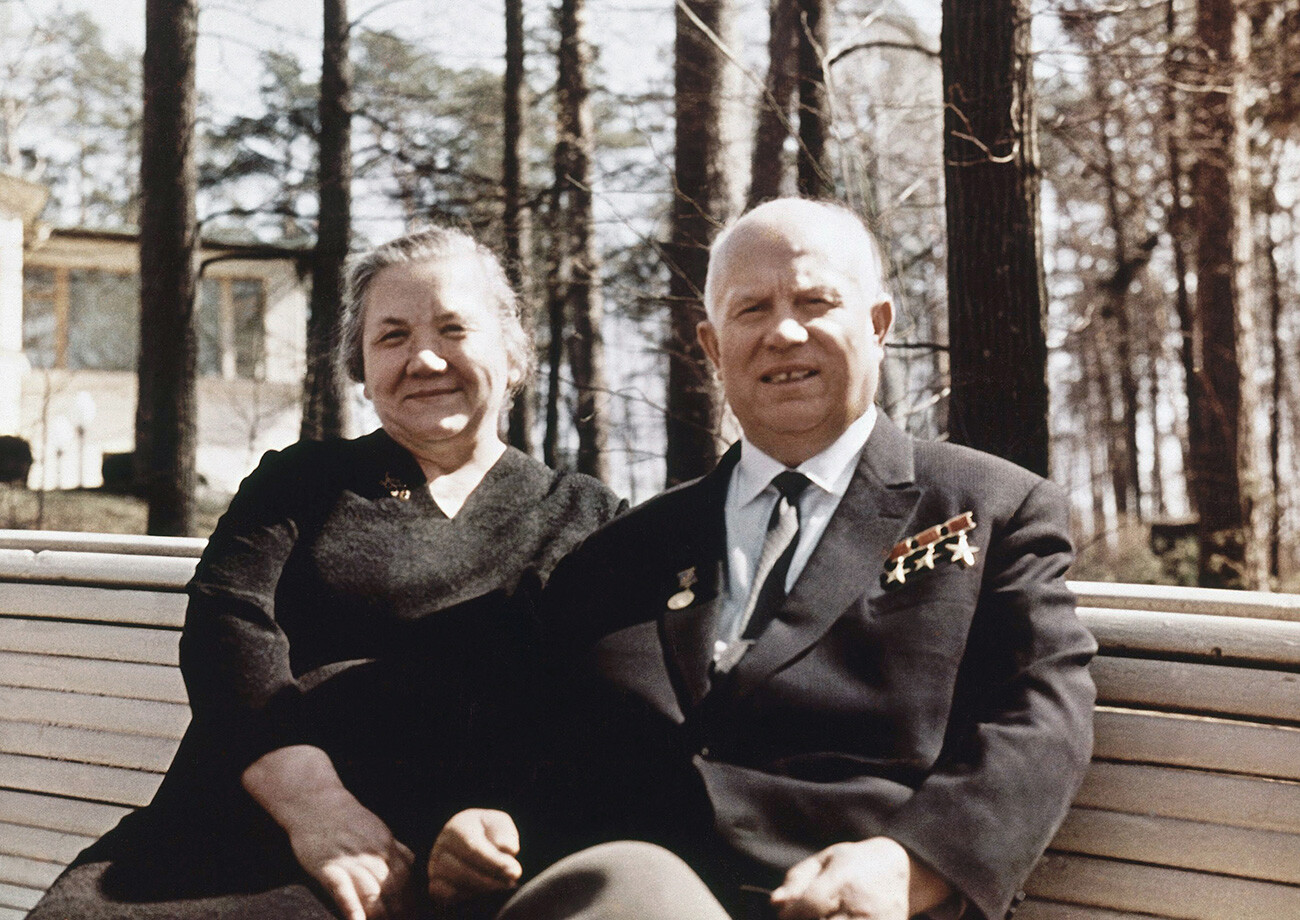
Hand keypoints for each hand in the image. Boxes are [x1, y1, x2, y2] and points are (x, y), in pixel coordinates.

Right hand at [242, 746, 415, 919]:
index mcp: (387, 846)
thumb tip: (411, 861)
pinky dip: (352, 909)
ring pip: (372, 893)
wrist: (316, 802)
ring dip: (381, 916)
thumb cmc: (347, 818)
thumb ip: (395, 846)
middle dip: (399, 912)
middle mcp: (373, 854)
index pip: (406, 878)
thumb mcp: (378, 828)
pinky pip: (343, 890)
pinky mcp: (328, 867)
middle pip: (392, 889)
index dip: (411, 900)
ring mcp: (350, 861)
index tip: (413, 915)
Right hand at [427, 809, 522, 903]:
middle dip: (489, 880)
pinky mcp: (435, 883)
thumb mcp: (500, 824)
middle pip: (462, 871)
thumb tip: (505, 849)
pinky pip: (445, 896)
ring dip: (481, 890)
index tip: (515, 871)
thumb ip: (505, 834)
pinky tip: (483, 892)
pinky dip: (465, 897)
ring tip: (501, 886)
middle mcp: (441, 847)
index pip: (472, 849)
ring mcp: (434, 866)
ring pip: (454, 885)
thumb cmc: (489, 831)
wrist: (471, 837)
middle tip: (510, 882)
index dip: (494, 863)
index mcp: (456, 828)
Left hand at [772, 837, 948, 919]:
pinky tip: (840, 917)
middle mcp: (860, 904)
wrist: (902, 870)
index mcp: (843, 879)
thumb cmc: (856, 863)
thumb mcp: (825, 859)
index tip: (787, 913)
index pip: (810, 905)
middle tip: (809, 913)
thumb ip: (797, 880)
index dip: (792, 913)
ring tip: (828, 913)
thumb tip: (775, 903)